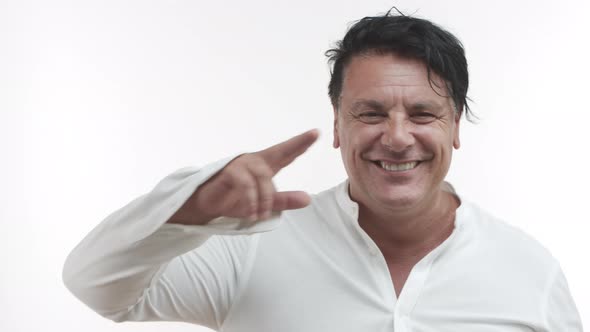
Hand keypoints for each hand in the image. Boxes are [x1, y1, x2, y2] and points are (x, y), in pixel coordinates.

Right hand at [169, 129, 318, 224]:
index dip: (301, 142)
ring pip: (264, 176)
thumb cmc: (236, 200)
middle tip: (315, 134)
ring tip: (261, 215)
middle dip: (298, 143)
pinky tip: (252, 213)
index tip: (316, 132)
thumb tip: (308, 198)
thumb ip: (284, 201)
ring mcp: (242, 165)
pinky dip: (251, 200)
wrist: (207, 205)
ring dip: (265, 198)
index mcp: (265, 167)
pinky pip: (246, 185)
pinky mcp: (229, 172)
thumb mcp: (264, 204)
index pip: (286, 153)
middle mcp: (255, 161)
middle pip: (280, 152)